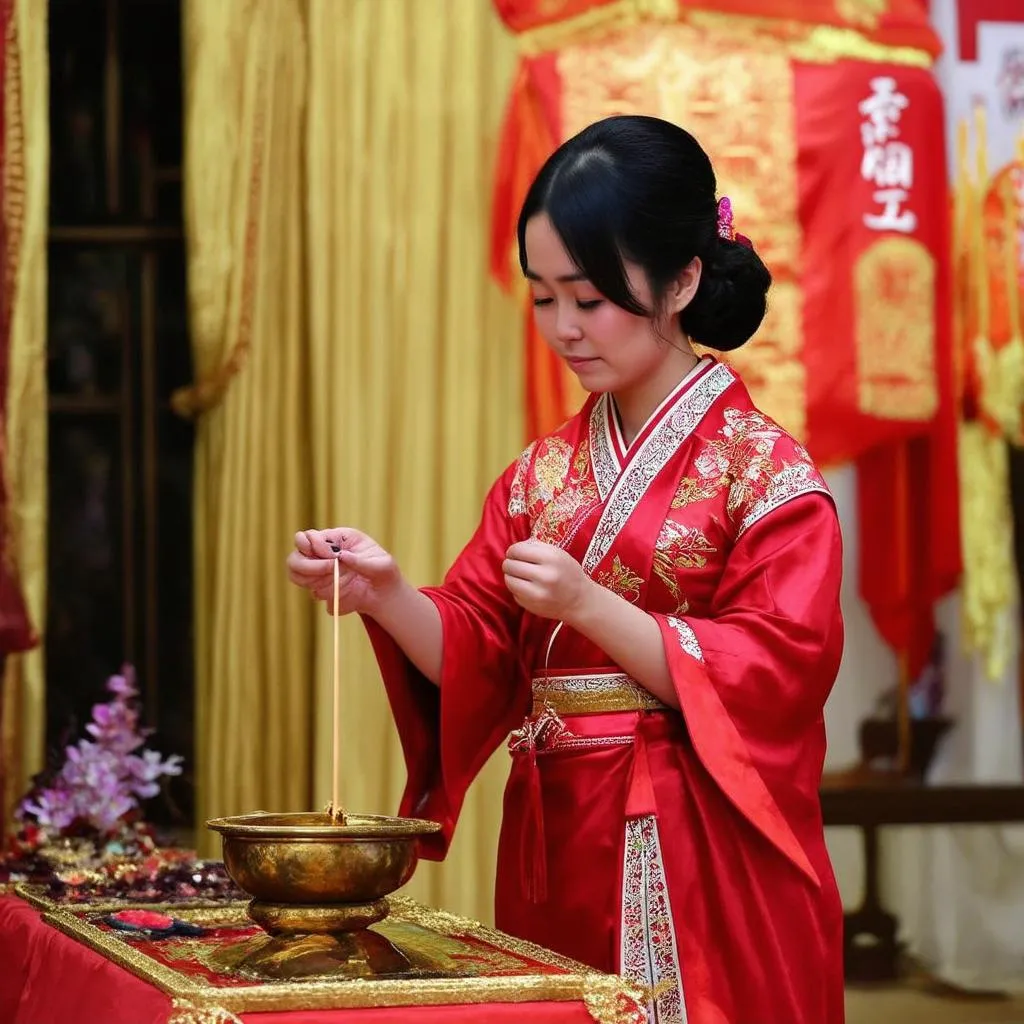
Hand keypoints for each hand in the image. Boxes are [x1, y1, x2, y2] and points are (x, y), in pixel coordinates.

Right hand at [286, 528, 401, 615]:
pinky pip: (314, 594)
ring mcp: (319, 573)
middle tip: (330, 570)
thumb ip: (361, 561)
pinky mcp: (323, 590)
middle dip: (309, 566)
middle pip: (294, 558)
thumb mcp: (382, 565)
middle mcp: (322, 555)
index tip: (333, 558)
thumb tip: (341, 556)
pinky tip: (344, 592)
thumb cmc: (384, 572)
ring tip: (341, 582)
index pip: (308, 537)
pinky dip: (327, 594)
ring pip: (297, 576)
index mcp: (336, 539)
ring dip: (317, 581)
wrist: (384, 594)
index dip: (315, 547)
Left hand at [502, 539, 592, 621]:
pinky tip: (526, 587)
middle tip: (515, 564)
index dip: (512, 551)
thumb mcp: (558, 553)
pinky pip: (514, 593)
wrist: (579, 600)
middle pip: (510, 565)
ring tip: (519, 575)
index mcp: (551, 558)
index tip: (515, 553)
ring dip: (510, 576)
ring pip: (509, 580)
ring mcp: (538, 593)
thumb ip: (536, 546)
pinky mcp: (532, 606)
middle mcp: (545, 576)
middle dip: (509, 563)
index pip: (518, 550)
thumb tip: (514, 548)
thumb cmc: (567, 572)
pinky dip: (516, 589)